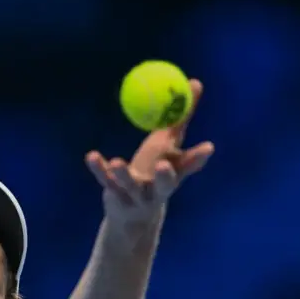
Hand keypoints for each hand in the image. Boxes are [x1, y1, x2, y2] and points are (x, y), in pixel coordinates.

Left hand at [85, 79, 213, 237]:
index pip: (188, 167)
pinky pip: (105, 180)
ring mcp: (135, 195)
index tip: (207, 147)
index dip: (197, 158)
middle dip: (164, 176)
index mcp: (174, 176)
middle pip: (164, 185)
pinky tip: (92, 156)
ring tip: (118, 163)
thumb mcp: (169, 149)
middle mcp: (157, 189)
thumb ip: (179, 120)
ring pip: (130, 185)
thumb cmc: (155, 173)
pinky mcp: (114, 195)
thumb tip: (194, 82)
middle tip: (163, 165)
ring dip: (124, 174)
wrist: (133, 216)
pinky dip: (98, 168)